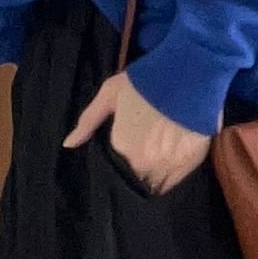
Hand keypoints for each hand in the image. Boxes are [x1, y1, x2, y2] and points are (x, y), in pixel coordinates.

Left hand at [62, 71, 210, 193]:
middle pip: (135, 176)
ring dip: (152, 176)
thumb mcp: (110, 93)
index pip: (116, 166)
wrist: (189, 75)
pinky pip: (172, 182)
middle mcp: (141, 162)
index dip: (120, 160)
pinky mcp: (188, 165)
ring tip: (156, 161)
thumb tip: (68, 144)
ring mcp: (166, 166)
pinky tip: (170, 164)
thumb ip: (88, 121)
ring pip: (153, 183)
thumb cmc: (147, 81)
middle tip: (142, 155)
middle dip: (135, 170)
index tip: (125, 153)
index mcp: (121, 146)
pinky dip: (169, 177)